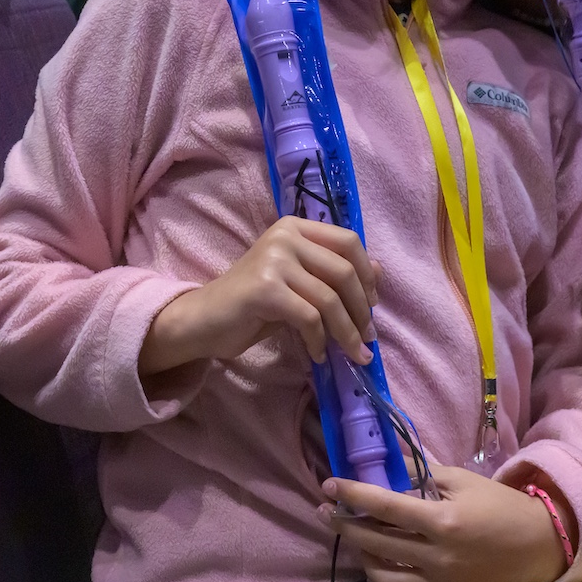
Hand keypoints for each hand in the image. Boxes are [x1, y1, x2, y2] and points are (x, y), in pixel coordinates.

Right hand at [140, 216, 378, 374]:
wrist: (203, 321)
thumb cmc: (252, 304)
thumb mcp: (298, 282)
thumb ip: (331, 273)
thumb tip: (379, 272)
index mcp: (294, 227)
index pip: (348, 241)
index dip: (367, 275)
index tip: (372, 306)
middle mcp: (285, 235)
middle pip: (344, 271)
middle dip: (362, 310)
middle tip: (367, 338)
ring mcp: (273, 260)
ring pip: (329, 298)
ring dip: (347, 332)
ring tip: (352, 353)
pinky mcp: (264, 289)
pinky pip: (309, 318)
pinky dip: (320, 340)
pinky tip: (318, 354)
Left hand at [320, 465, 572, 581]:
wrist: (538, 547)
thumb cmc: (499, 506)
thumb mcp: (461, 479)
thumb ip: (420, 472)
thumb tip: (383, 462)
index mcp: (443, 521)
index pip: (384, 507)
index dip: (352, 494)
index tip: (329, 485)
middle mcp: (438, 558)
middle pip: (376, 544)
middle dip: (345, 525)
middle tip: (328, 511)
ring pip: (383, 581)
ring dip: (362, 558)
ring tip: (357, 540)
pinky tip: (376, 573)